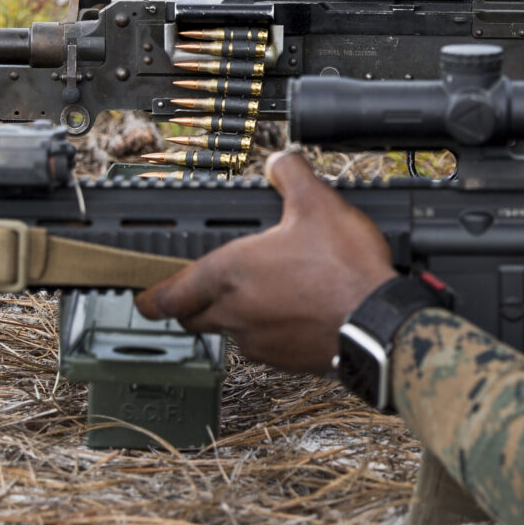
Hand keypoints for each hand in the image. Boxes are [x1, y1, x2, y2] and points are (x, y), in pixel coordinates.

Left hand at [136, 151, 394, 374]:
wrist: (379, 323)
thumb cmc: (343, 270)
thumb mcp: (318, 203)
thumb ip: (290, 175)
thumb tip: (280, 162)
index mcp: (229, 274)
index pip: (171, 294)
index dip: (152, 297)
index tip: (144, 299)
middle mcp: (235, 313)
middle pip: (194, 317)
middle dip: (191, 306)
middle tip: (198, 293)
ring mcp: (259, 343)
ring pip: (231, 332)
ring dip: (237, 317)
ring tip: (265, 295)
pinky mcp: (286, 362)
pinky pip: (265, 348)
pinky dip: (271, 332)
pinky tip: (297, 314)